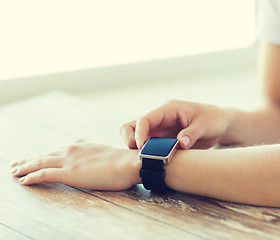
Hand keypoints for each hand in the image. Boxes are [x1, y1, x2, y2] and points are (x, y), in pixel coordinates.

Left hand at [10, 140, 140, 189]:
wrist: (130, 162)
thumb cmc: (123, 161)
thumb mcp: (105, 153)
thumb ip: (93, 155)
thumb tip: (91, 160)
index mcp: (80, 145)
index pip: (56, 150)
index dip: (43, 154)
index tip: (34, 158)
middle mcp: (71, 150)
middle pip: (44, 155)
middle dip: (28, 160)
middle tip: (15, 164)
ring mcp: (69, 160)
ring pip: (40, 162)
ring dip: (24, 167)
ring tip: (14, 171)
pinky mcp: (69, 173)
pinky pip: (44, 174)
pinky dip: (31, 177)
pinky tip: (23, 180)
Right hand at [120, 100, 230, 149]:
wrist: (219, 125)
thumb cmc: (213, 120)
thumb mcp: (205, 125)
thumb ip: (192, 134)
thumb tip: (180, 144)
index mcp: (168, 109)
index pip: (145, 119)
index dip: (139, 133)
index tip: (140, 147)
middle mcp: (160, 119)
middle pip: (132, 127)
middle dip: (131, 140)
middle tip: (141, 155)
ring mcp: (160, 130)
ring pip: (137, 138)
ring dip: (138, 150)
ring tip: (148, 160)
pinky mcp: (162, 141)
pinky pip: (148, 147)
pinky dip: (147, 155)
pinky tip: (155, 162)